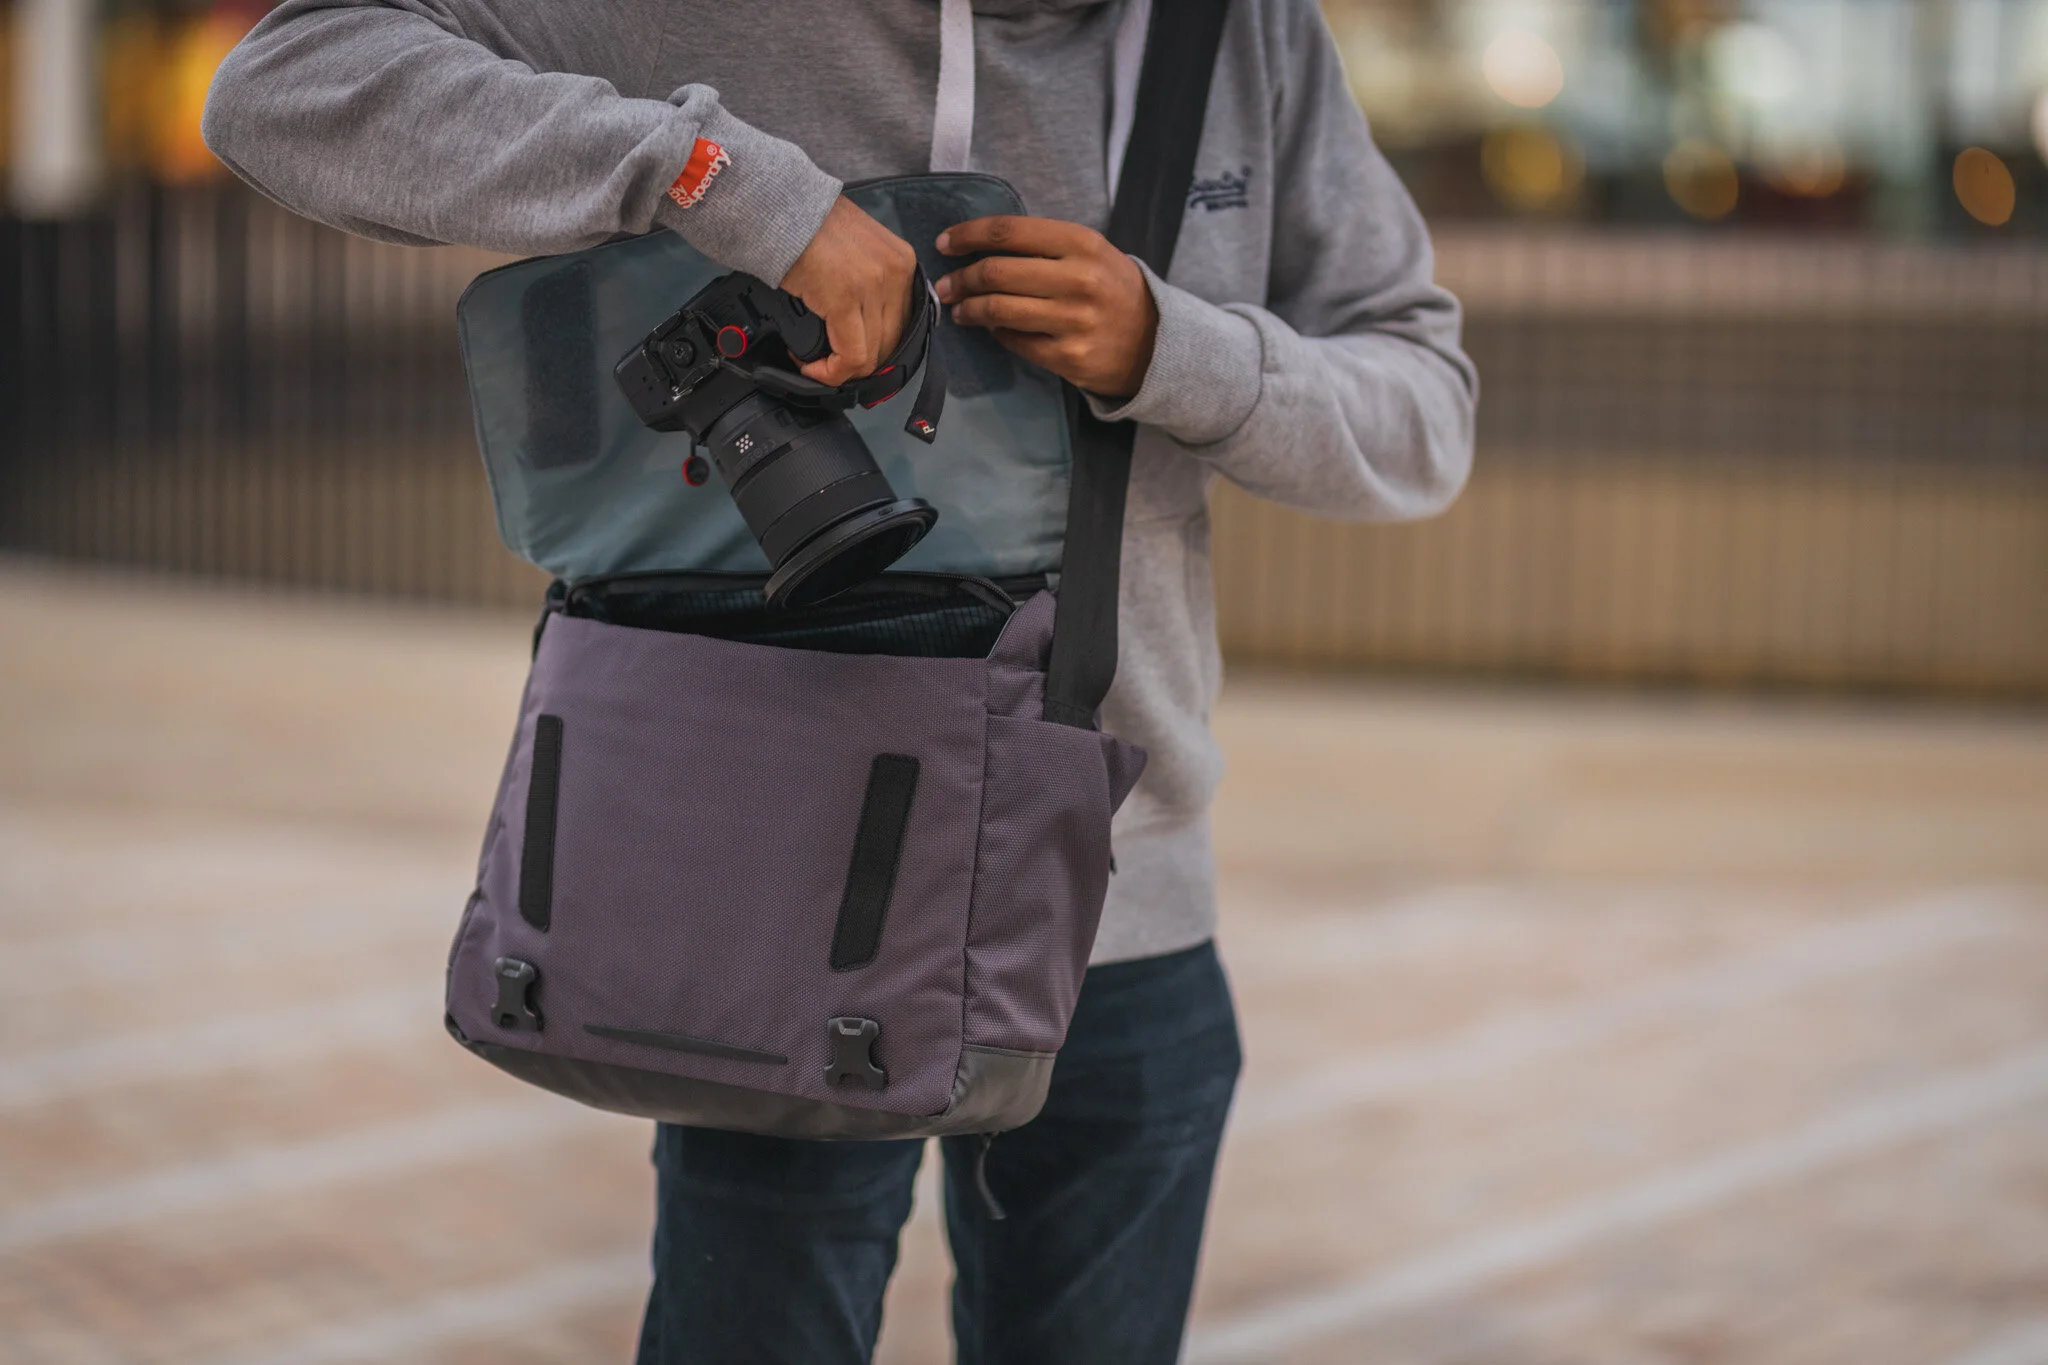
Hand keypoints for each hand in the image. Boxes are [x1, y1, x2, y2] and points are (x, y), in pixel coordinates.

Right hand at [780, 196, 918, 386]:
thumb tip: (866, 323)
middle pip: (889, 344)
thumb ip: (872, 281)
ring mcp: (874, 286)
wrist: (779, 207)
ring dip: (841, 370)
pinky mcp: (845, 298)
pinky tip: (811, 366)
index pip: (902, 325)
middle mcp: (896, 274)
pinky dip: (831, 371)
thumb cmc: (808, 226)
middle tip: (830, 364)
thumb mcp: (858, 250)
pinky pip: (850, 355)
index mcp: (903, 262)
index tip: (851, 356)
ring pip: (871, 355)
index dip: (876, 349)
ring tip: (815, 363)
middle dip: (859, 363)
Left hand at [934, 216, 1157, 398]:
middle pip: (996, 273)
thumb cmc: (1112, 289)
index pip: (1008, 232)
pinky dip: (996, 333)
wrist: (1155, 342)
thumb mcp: (1090, 252)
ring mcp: (1075, 321)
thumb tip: (978, 246)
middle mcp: (1079, 279)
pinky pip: (1015, 341)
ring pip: (999, 311)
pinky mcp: (1070, 357)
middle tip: (945, 286)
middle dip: (960, 279)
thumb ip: (1042, 245)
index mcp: (1081, 243)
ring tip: (960, 310)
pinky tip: (992, 328)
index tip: (945, 243)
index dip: (968, 235)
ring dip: (969, 310)